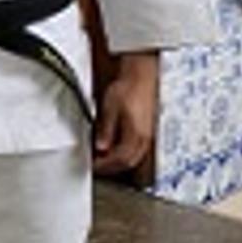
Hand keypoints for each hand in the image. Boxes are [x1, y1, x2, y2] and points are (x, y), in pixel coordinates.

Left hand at [93, 51, 159, 173]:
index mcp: (136, 135)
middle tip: (97, 166)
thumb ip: (106, 130)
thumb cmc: (128, 88)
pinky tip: (115, 148)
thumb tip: (101, 147)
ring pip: (134, 158)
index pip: (120, 160)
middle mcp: (145, 138)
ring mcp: (148, 135)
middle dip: (111, 167)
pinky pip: (138, 150)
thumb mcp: (110, 108)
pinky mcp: (147, 130)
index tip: (93, 166)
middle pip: (128, 162)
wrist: (141, 76)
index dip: (105, 166)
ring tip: (104, 159)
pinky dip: (125, 154)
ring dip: (118, 162)